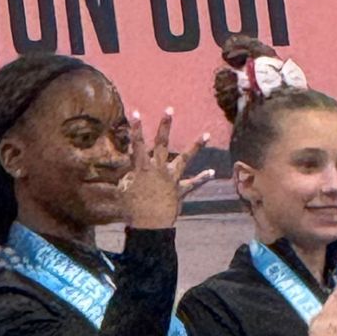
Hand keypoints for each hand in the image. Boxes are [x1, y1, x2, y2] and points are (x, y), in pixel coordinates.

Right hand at [120, 108, 215, 229]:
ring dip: (196, 146)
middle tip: (170, 109)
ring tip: (206, 134)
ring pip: (185, 159)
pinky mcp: (180, 190)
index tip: (136, 112)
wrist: (150, 226)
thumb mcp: (125, 190)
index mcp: (142, 168)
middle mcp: (159, 169)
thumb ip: (128, 177)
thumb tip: (131, 171)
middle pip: (162, 143)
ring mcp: (172, 178)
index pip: (137, 144)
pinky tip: (211, 172)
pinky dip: (202, 178)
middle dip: (165, 125)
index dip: (136, 128)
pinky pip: (193, 184)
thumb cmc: (132, 209)